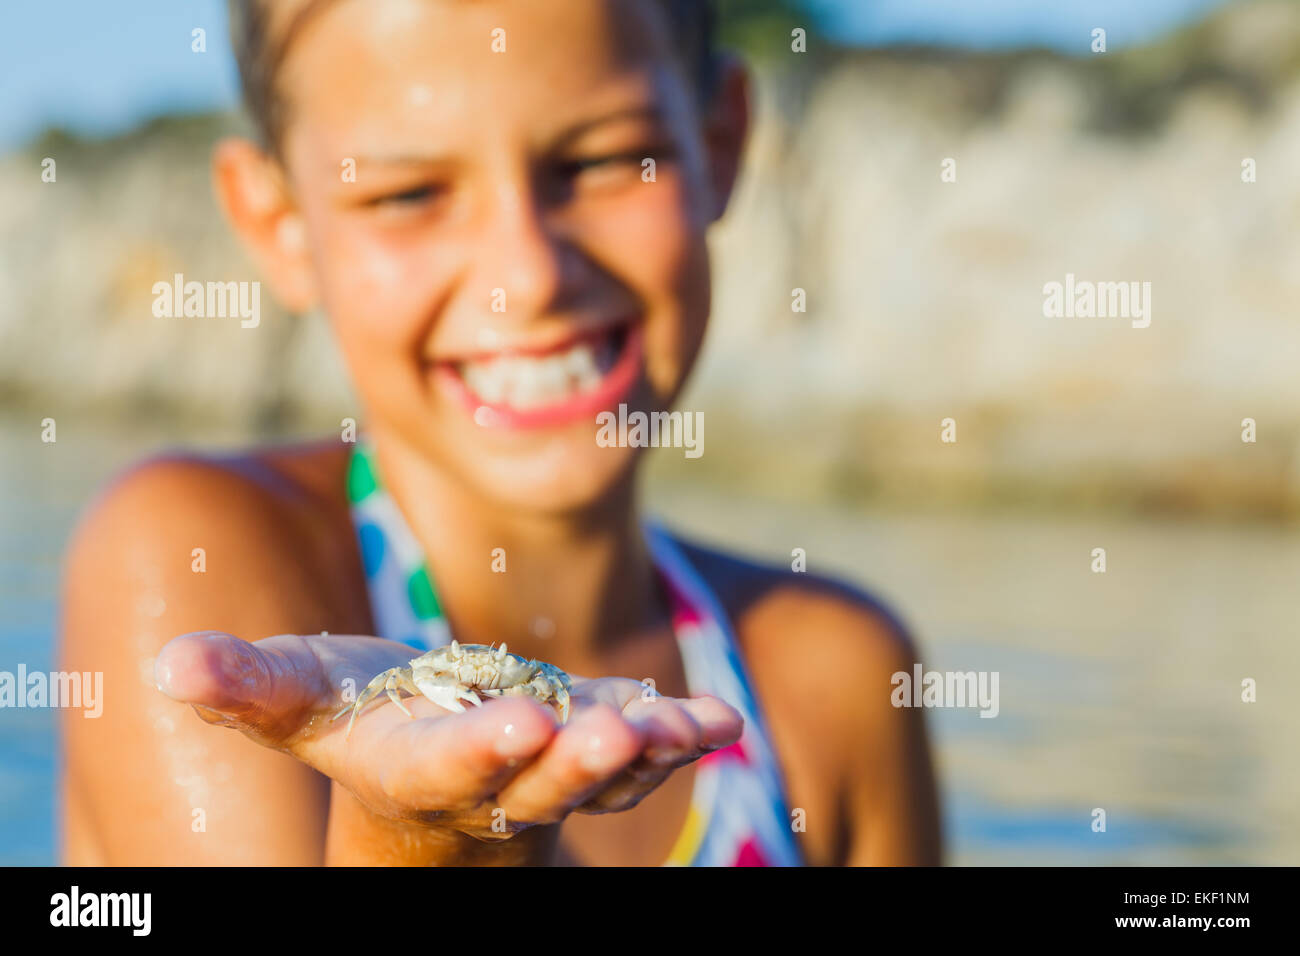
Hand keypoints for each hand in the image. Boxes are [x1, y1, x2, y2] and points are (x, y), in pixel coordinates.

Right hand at [154, 631, 741, 848]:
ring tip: (687, 728)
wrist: (430, 752)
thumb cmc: (358, 718)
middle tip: (614, 735)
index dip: (480, 750)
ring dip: (646, 756)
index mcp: (418, 767)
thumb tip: (165, 666)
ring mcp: (555, 769)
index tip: (516, 726)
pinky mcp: (597, 748)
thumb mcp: (301, 700)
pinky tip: (718, 719)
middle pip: (539, 780)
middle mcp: (494, 781)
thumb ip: (244, 687)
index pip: (449, 766)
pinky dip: (682, 737)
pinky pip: (645, 752)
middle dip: (574, 761)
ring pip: (605, 774)